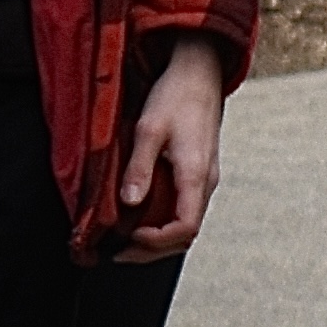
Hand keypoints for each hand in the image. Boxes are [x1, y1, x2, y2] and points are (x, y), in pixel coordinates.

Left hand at [112, 36, 227, 257]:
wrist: (199, 74)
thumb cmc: (175, 97)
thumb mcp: (149, 129)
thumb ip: (140, 168)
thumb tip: (130, 203)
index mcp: (196, 174)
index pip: (186, 227)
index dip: (157, 241)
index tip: (129, 237)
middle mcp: (206, 181)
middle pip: (188, 234)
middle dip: (154, 250)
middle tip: (120, 252)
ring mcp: (205, 178)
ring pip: (188, 223)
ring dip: (159, 239)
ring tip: (128, 240)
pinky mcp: (199, 172)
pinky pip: (186, 208)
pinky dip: (165, 222)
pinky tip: (142, 217)